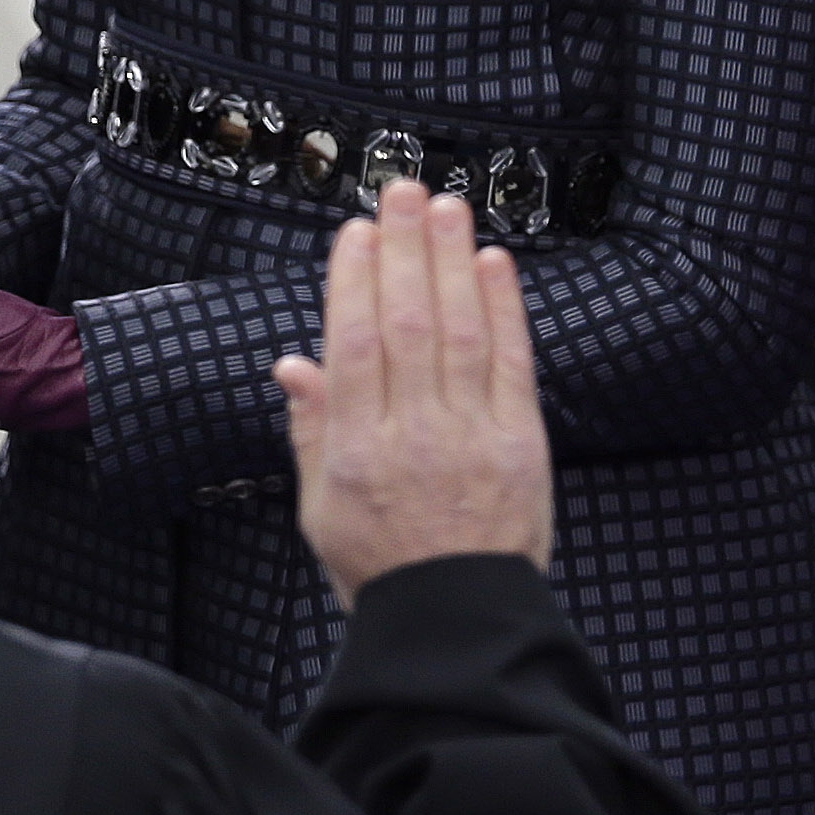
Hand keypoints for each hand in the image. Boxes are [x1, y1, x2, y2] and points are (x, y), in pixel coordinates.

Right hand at [274, 181, 549, 608]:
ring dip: (452, 261)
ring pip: (460, 332)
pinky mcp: (521, 444)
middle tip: (404, 191)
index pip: (354, 345)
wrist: (458, 623)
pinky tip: (494, 264)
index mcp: (354, 451)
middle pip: (408, 324)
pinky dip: (505, 309)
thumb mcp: (319, 508)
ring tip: (447, 206)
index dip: (356, 282)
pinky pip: (512, 364)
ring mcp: (470, 438)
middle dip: (405, 250)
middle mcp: (411, 436)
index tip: (357, 232)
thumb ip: (310, 431)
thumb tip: (294, 365)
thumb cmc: (381, 566)